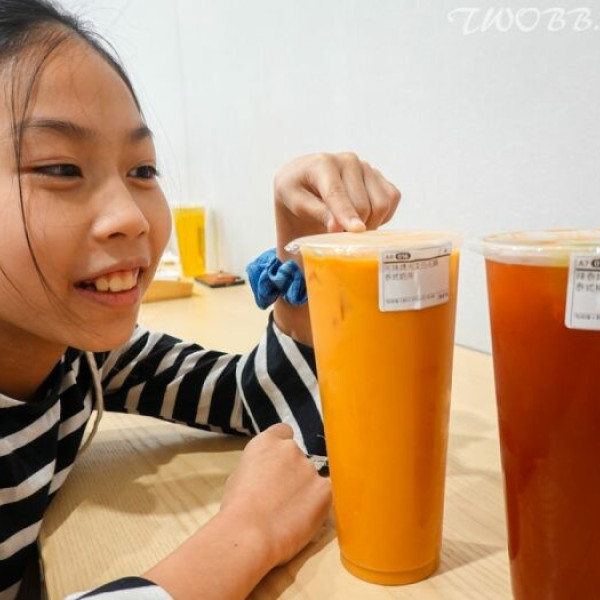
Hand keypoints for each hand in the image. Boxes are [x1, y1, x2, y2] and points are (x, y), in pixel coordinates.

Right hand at [145, 424, 330, 598]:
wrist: (249, 533)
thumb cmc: (235, 509)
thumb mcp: (238, 477)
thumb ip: (258, 467)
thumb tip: (266, 475)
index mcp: (266, 442)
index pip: (283, 432)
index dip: (282, 449)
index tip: (279, 464)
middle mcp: (291, 449)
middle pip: (297, 458)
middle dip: (293, 473)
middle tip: (282, 497)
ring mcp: (310, 467)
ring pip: (311, 478)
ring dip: (304, 490)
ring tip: (290, 514)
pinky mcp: (325, 489)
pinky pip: (324, 494)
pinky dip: (317, 504)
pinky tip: (304, 519)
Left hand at [274, 152, 400, 250]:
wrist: (303, 181)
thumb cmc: (296, 193)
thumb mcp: (295, 203)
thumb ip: (316, 212)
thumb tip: (337, 226)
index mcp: (322, 164)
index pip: (337, 193)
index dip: (347, 214)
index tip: (356, 231)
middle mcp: (348, 161)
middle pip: (362, 204)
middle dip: (354, 228)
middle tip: (341, 239)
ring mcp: (366, 167)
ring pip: (382, 203)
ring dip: (370, 224)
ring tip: (351, 230)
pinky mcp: (378, 176)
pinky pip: (392, 199)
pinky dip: (383, 216)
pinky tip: (365, 220)